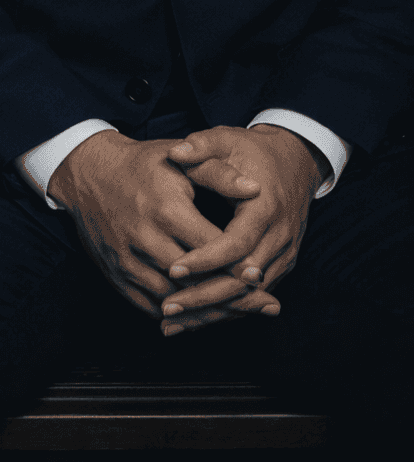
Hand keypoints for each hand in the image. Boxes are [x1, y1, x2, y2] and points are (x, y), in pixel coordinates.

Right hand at [47, 129, 278, 324]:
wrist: (89, 173)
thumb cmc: (142, 164)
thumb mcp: (180, 158)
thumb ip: (220, 174)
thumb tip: (256, 190)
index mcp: (166, 211)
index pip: (213, 250)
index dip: (241, 266)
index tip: (263, 277)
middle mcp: (145, 241)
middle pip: (197, 283)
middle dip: (235, 298)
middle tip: (267, 306)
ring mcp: (128, 262)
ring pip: (175, 302)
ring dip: (210, 313)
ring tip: (242, 315)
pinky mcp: (117, 275)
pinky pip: (151, 308)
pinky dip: (179, 317)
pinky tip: (204, 316)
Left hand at [158, 124, 328, 334]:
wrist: (294, 161)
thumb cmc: (253, 151)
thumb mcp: (227, 140)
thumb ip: (202, 146)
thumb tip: (177, 153)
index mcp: (265, 208)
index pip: (236, 244)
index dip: (206, 259)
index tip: (174, 269)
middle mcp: (279, 237)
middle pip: (243, 280)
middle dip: (205, 297)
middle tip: (167, 308)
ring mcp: (283, 254)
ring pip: (248, 295)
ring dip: (213, 311)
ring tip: (173, 322)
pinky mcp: (280, 265)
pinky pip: (252, 294)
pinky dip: (225, 308)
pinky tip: (194, 319)